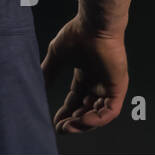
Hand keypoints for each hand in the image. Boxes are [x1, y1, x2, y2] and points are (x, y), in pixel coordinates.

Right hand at [40, 17, 128, 133]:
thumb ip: (48, 72)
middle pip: (87, 110)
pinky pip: (110, 111)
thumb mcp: (57, 57)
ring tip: (69, 126)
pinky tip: (83, 120)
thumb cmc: (77, 35)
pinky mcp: (118, 87)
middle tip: (61, 128)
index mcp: (86, 75)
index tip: (54, 122)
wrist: (94, 25)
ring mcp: (109, 86)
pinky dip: (97, 119)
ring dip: (84, 123)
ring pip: (99, 114)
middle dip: (74, 121)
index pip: (76, 100)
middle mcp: (98, 82)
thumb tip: (37, 85)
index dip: (66, 112)